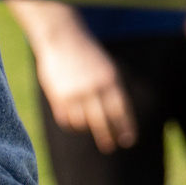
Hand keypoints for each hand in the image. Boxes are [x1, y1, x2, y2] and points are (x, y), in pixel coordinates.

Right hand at [33, 30, 137, 151]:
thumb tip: (119, 118)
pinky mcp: (57, 95)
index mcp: (109, 81)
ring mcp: (74, 92)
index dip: (125, 128)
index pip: (121, 111)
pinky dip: (71, 124)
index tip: (128, 140)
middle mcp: (93, 88)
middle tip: (109, 147)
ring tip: (89, 130)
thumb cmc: (88, 54)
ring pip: (82, 123)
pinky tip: (75, 123)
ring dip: (87, 129)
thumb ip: (113, 90)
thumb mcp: (107, 68)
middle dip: (107, 137)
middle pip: (102, 121)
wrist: (62, 37)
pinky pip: (66, 119)